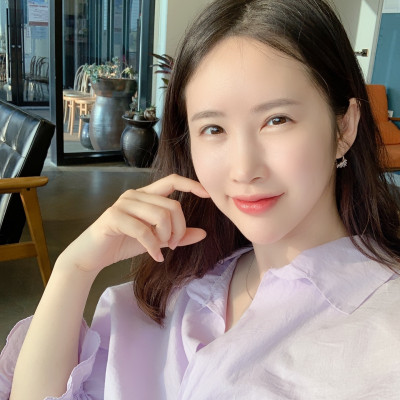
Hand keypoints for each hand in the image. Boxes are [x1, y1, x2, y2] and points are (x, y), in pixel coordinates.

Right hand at [57, 174, 209, 273]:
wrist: (92, 255)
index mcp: (146, 195)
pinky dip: (153, 247)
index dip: (191, 184)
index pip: (172, 181)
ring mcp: (123, 204)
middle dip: (179, 228)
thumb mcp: (156, 239)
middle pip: (172, 205)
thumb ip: (178, 235)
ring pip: (160, 216)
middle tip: (173, 244)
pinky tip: (155, 256)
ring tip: (161, 249)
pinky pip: (143, 230)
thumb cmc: (124, 242)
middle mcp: (135, 195)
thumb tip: (203, 233)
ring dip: (166, 237)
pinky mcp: (114, 217)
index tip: (208, 194)